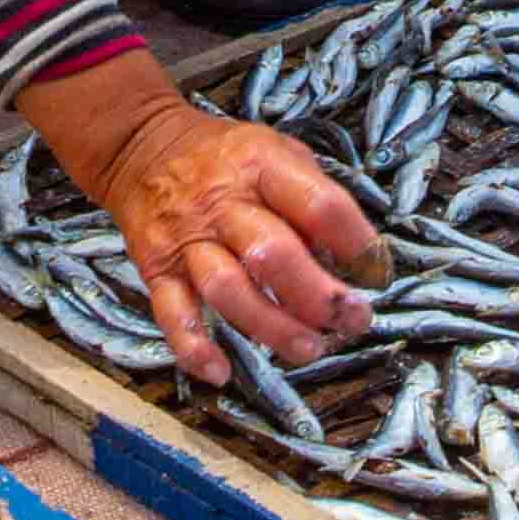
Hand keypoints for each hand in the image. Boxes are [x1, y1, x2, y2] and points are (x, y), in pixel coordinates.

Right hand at [19, 62, 385, 384]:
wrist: (141, 147)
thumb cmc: (227, 157)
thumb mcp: (278, 152)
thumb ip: (313, 198)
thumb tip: (355, 259)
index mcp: (262, 166)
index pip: (319, 206)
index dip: (357, 243)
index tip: (377, 272)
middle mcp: (222, 203)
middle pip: (273, 255)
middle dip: (319, 297)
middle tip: (352, 321)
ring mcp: (187, 239)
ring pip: (228, 290)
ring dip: (272, 327)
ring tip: (309, 349)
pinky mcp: (156, 268)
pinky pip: (172, 313)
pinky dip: (194, 348)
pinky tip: (221, 372)